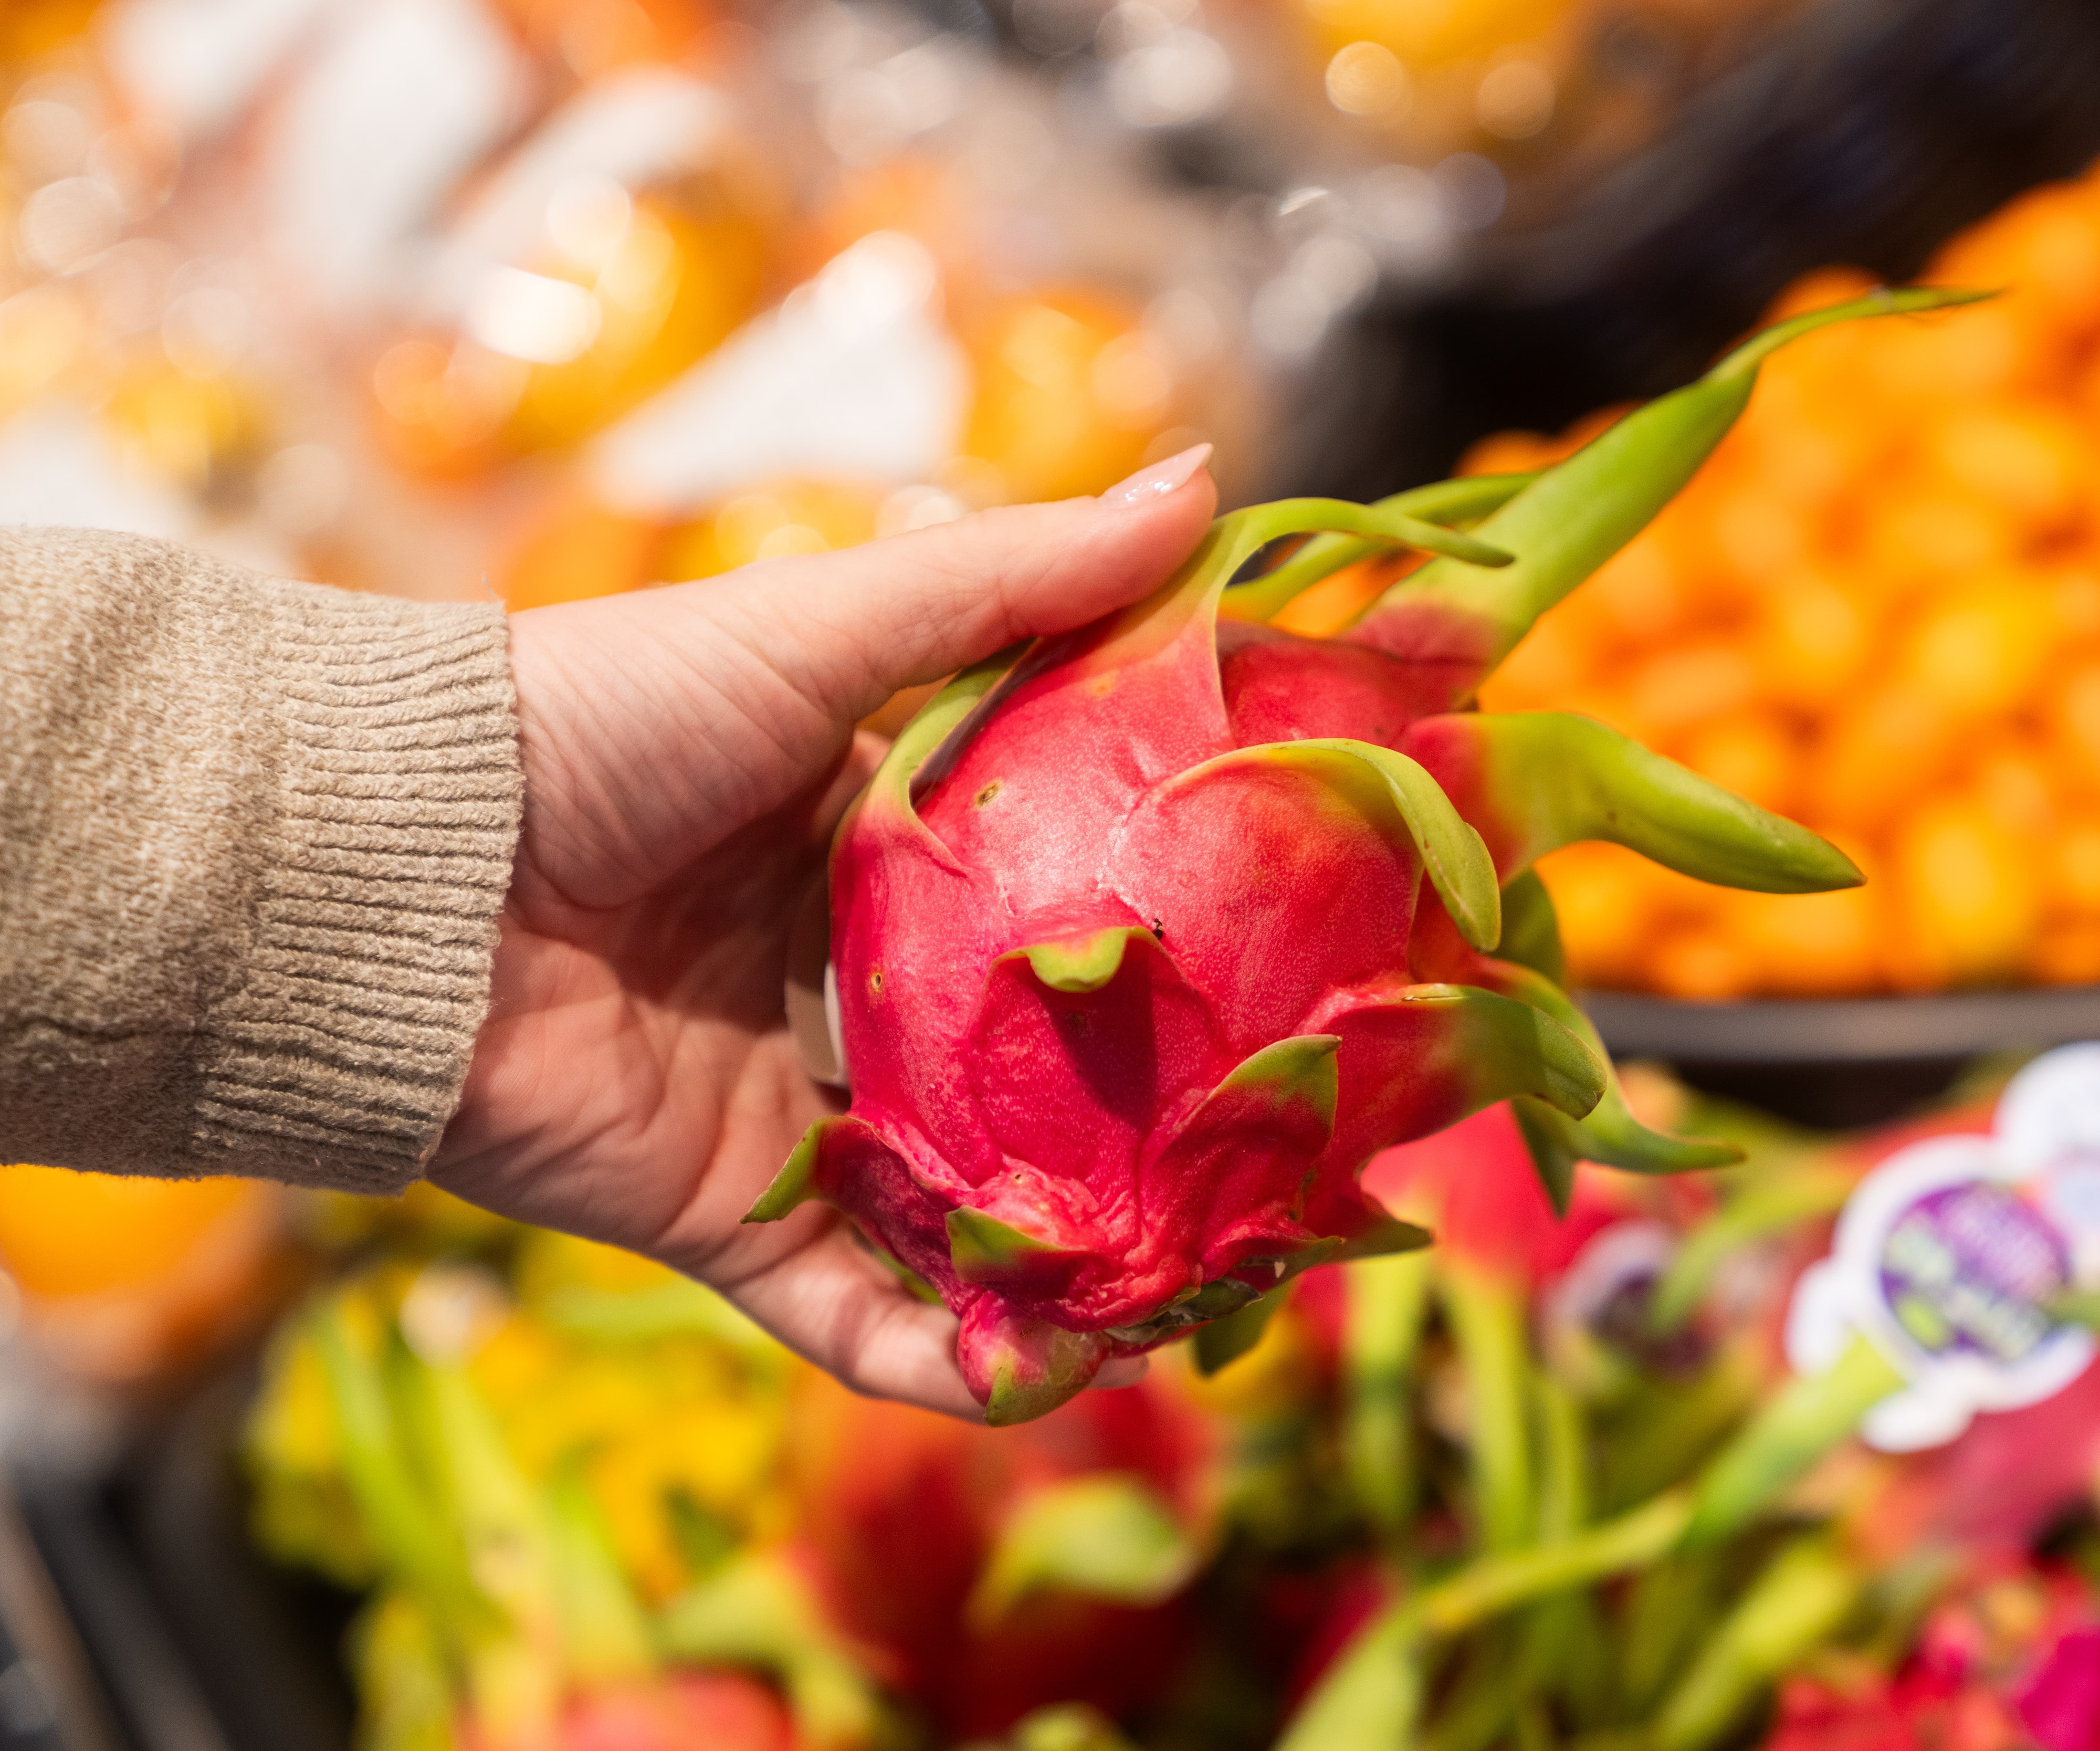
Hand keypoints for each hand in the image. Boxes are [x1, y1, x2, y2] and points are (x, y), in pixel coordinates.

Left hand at [431, 449, 1216, 1416]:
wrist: (401, 871)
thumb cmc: (606, 720)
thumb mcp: (824, 626)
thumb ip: (1016, 578)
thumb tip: (1208, 481)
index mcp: (884, 847)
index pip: (1066, 901)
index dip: (1180, 931)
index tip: (1304, 951)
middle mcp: (853, 989)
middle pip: (1032, 1071)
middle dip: (1145, 1120)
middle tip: (1284, 1153)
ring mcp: (798, 1112)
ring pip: (965, 1212)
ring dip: (1073, 1263)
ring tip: (1201, 1291)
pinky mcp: (730, 1217)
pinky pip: (852, 1314)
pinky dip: (943, 1362)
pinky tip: (1050, 1376)